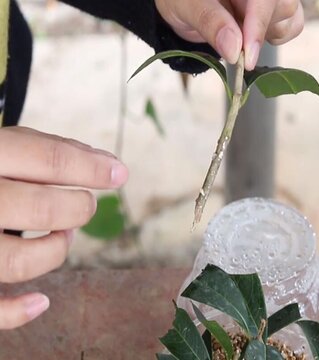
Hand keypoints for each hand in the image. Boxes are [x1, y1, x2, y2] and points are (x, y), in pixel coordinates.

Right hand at [0, 127, 127, 329]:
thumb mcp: (3, 146)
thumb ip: (50, 150)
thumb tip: (110, 165)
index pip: (49, 160)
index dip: (92, 169)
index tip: (119, 174)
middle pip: (42, 209)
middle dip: (78, 208)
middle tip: (84, 204)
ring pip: (20, 259)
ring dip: (56, 251)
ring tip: (64, 236)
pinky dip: (18, 311)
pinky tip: (41, 301)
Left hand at [155, 0, 303, 69]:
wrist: (181, 4)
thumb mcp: (185, 6)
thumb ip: (210, 23)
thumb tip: (235, 50)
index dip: (258, 26)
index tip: (246, 58)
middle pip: (284, 6)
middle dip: (261, 31)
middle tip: (236, 49)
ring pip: (291, 16)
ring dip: (266, 35)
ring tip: (237, 33)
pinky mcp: (275, 9)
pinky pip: (291, 25)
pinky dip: (274, 37)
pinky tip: (250, 36)